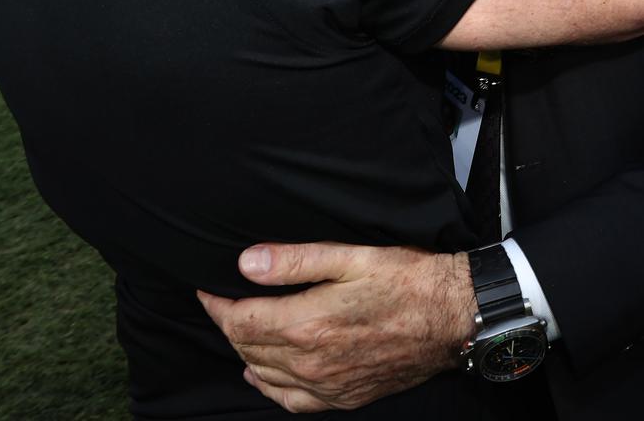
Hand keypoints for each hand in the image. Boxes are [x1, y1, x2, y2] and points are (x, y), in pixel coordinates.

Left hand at [197, 243, 475, 412]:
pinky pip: (293, 401)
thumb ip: (293, 262)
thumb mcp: (348, 257)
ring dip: (245, 352)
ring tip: (237, 329)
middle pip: (249, 348)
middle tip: (221, 302)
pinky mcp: (345, 397)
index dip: (217, 305)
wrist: (451, 316)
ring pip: (266, 376)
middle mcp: (312, 363)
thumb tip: (246, 263)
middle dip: (228, 325)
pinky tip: (263, 374)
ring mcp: (328, 386)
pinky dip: (270, 387)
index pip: (240, 322)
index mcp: (307, 325)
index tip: (206, 289)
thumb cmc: (404, 279)